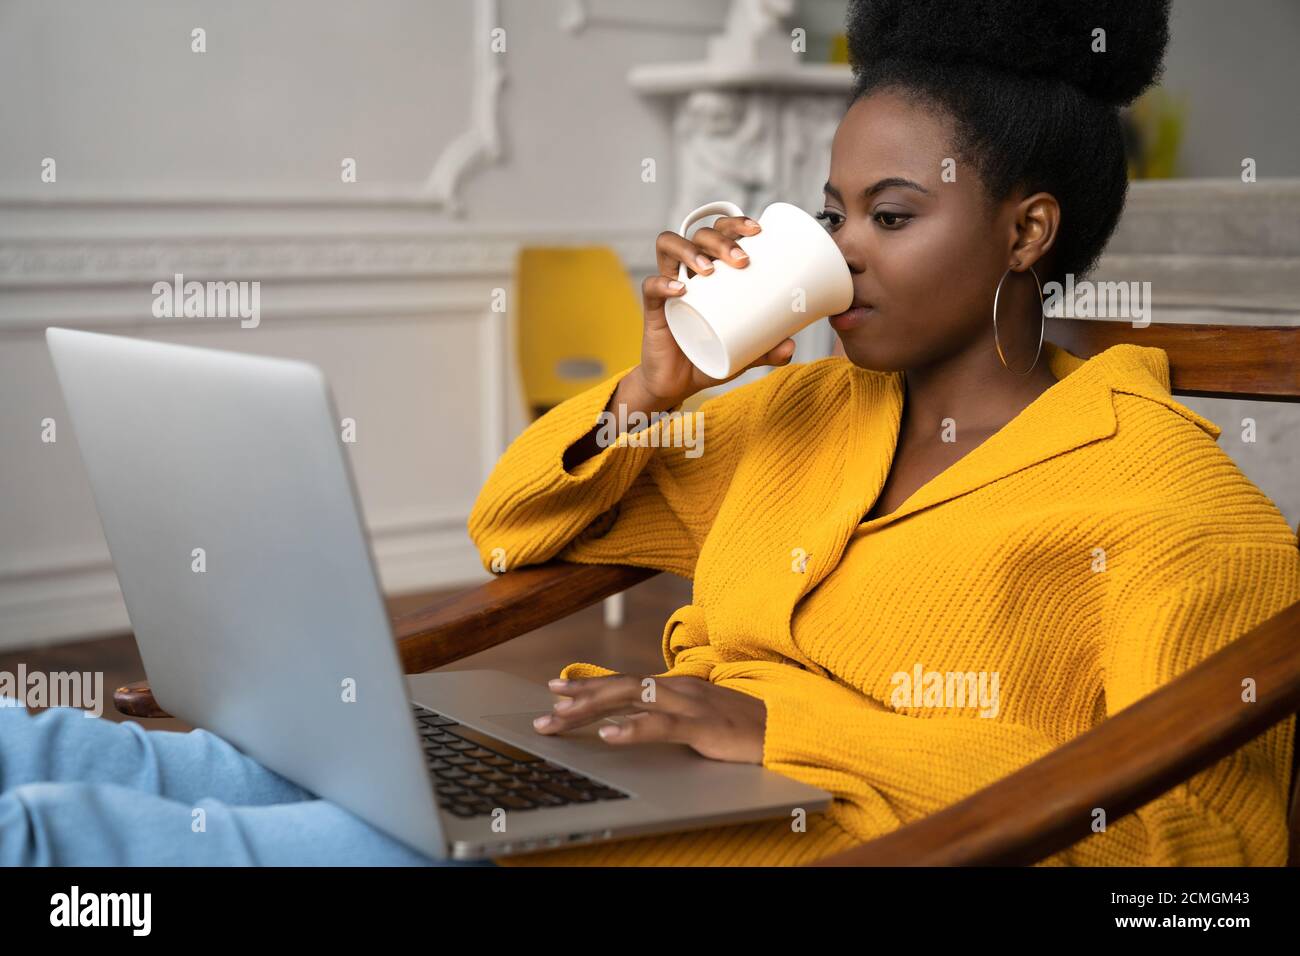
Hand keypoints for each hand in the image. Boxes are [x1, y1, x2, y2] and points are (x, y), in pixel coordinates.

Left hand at [533, 674, 767, 764]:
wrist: (786, 730)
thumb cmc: (743, 728)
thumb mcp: (699, 718)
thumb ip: (671, 715)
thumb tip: (637, 721)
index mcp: (676, 687)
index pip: (624, 683)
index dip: (589, 686)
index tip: (555, 690)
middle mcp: (678, 688)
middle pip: (619, 688)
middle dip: (579, 699)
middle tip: (544, 712)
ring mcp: (690, 703)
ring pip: (631, 699)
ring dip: (592, 709)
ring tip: (561, 719)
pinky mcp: (703, 725)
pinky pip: (662, 725)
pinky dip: (632, 729)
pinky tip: (609, 735)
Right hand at [639, 215, 796, 406]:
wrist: (677, 384)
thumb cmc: (709, 357)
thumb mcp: (744, 353)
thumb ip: (766, 350)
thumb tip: (791, 346)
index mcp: (714, 273)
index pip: (721, 232)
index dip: (736, 223)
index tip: (758, 231)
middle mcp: (690, 272)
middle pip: (700, 234)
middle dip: (721, 239)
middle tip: (741, 260)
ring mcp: (669, 286)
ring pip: (669, 247)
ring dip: (690, 251)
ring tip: (709, 270)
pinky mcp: (653, 308)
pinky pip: (651, 286)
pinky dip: (663, 283)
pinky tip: (681, 289)